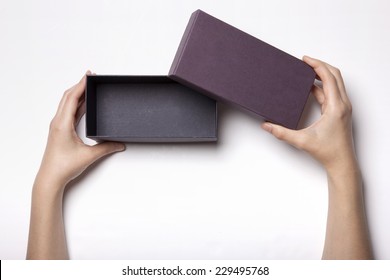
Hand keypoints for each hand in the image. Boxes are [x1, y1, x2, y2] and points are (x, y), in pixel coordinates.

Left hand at [36, 71, 124, 188]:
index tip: (89, 75)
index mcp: (63, 123)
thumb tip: (120, 144)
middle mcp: (58, 122)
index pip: (71, 98)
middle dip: (79, 86)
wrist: (50, 178)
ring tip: (88, 87)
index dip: (81, 85)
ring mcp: (58, 126)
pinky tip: (83, 104)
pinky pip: (68, 112)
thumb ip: (106, 148)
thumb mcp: (89, 156)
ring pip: (67, 104)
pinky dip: (76, 105)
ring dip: (77, 94)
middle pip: (68, 97)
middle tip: (90, 77)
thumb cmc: (64, 166)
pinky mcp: (60, 131)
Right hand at [262, 56, 355, 171]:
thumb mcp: (301, 141)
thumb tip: (266, 125)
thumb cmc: (328, 152)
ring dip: (322, 75)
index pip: (328, 77)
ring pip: (335, 83)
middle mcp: (342, 104)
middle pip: (335, 75)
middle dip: (320, 65)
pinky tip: (310, 88)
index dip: (317, 65)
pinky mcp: (340, 112)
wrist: (341, 163)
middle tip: (305, 61)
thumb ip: (281, 133)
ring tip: (307, 72)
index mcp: (336, 106)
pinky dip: (322, 86)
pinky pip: (332, 93)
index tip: (305, 59)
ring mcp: (342, 107)